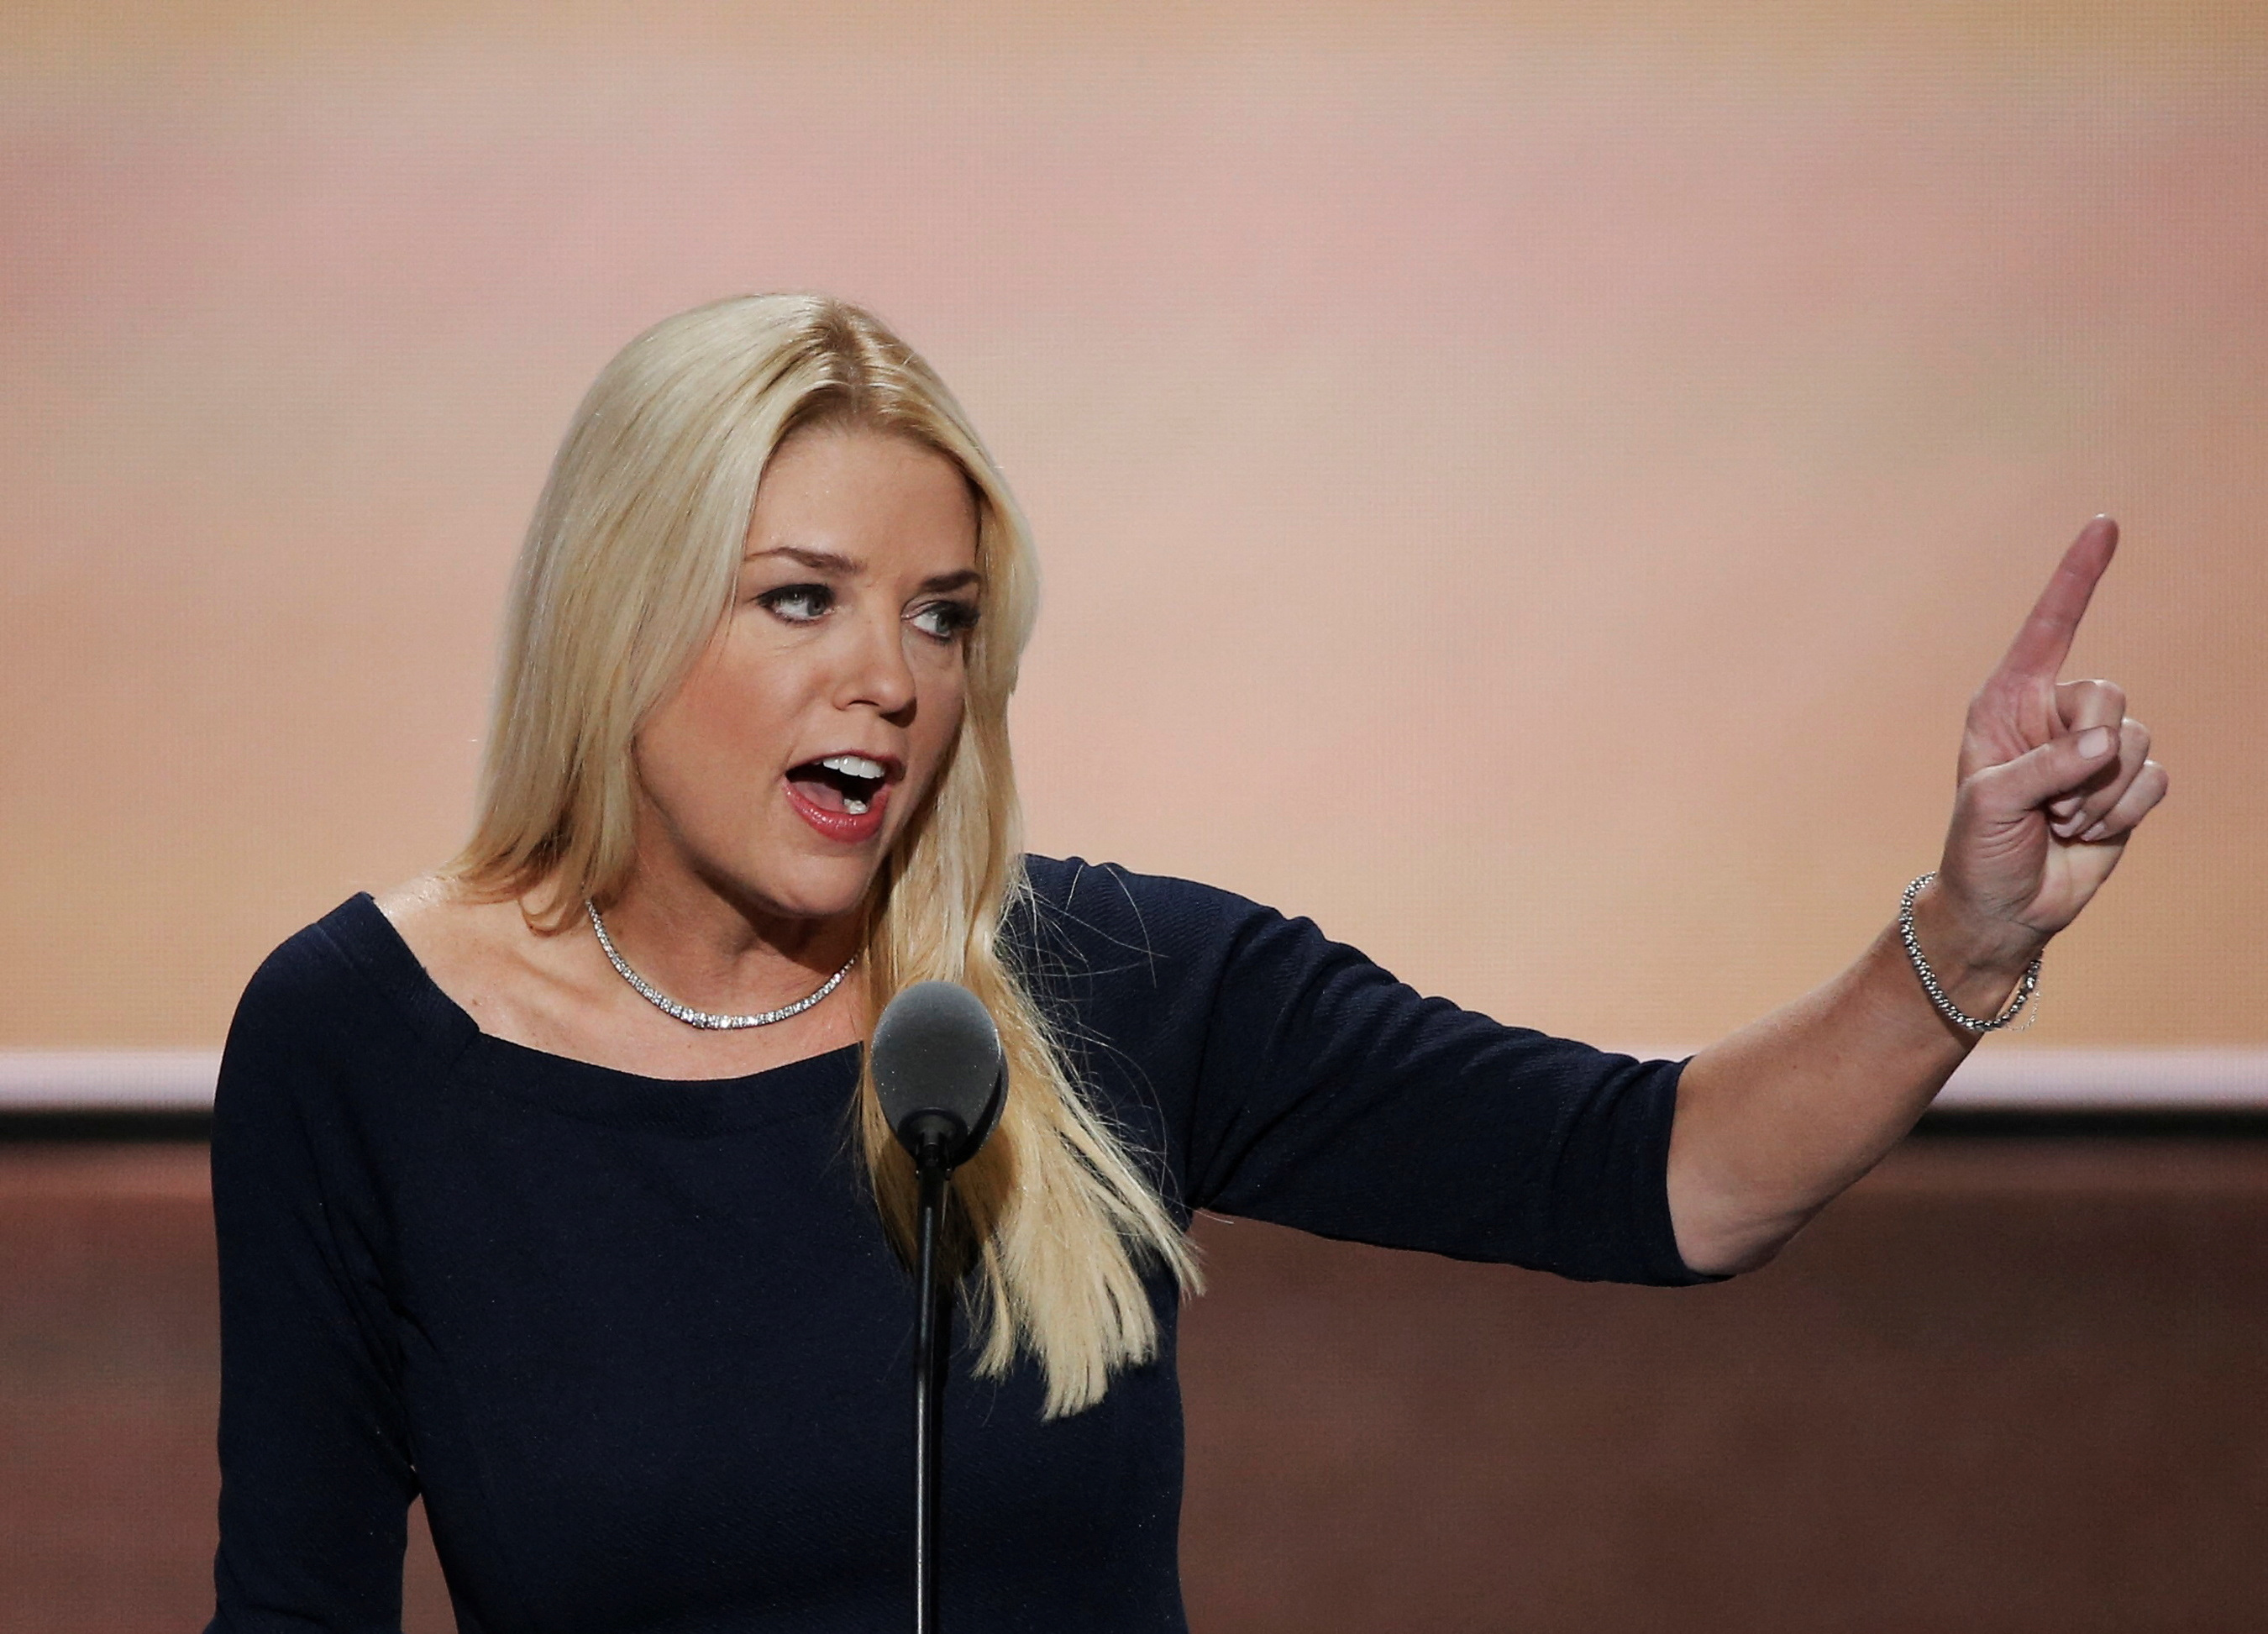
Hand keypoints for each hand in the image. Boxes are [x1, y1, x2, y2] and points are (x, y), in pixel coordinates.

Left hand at [1933, 517, 2169, 970]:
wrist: (2005, 907)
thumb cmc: (1977, 848)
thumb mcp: (1990, 802)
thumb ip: (2045, 764)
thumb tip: (2106, 743)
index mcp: (2007, 700)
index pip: (2050, 625)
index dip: (2078, 575)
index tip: (2105, 524)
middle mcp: (2053, 715)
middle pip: (2107, 693)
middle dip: (2086, 753)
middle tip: (2050, 801)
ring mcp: (2094, 750)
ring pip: (2135, 739)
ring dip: (2101, 793)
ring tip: (2062, 821)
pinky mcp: (2125, 786)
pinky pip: (2153, 778)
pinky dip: (2123, 812)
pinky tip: (2088, 832)